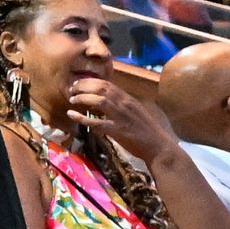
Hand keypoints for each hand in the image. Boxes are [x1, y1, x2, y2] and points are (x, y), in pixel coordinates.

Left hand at [62, 73, 180, 164]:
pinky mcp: (117, 130)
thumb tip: (107, 100)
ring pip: (98, 101)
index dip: (91, 81)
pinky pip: (96, 122)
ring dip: (82, 98)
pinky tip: (72, 115)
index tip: (80, 83)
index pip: (107, 84)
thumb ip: (123, 105)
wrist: (158, 146)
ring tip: (72, 99)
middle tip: (72, 88)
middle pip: (101, 88)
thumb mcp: (135, 112)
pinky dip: (82, 118)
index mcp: (128, 99)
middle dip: (84, 86)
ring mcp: (120, 117)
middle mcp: (124, 104)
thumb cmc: (147, 131)